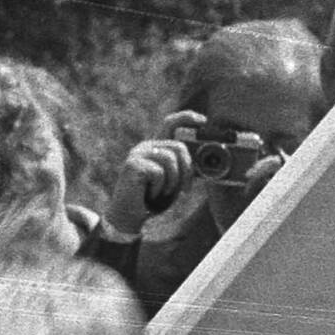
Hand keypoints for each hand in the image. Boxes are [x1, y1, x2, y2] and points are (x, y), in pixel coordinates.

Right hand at [104, 113, 207, 236]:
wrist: (129, 216)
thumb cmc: (153, 199)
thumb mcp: (173, 180)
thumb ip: (183, 167)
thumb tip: (206, 160)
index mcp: (155, 147)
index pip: (170, 123)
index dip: (187, 117)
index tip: (203, 120)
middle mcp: (145, 146)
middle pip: (178, 146)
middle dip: (187, 169)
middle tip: (186, 188)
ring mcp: (137, 154)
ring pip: (170, 159)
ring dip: (173, 181)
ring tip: (164, 192)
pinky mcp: (133, 165)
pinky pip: (159, 172)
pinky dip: (160, 187)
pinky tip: (152, 194)